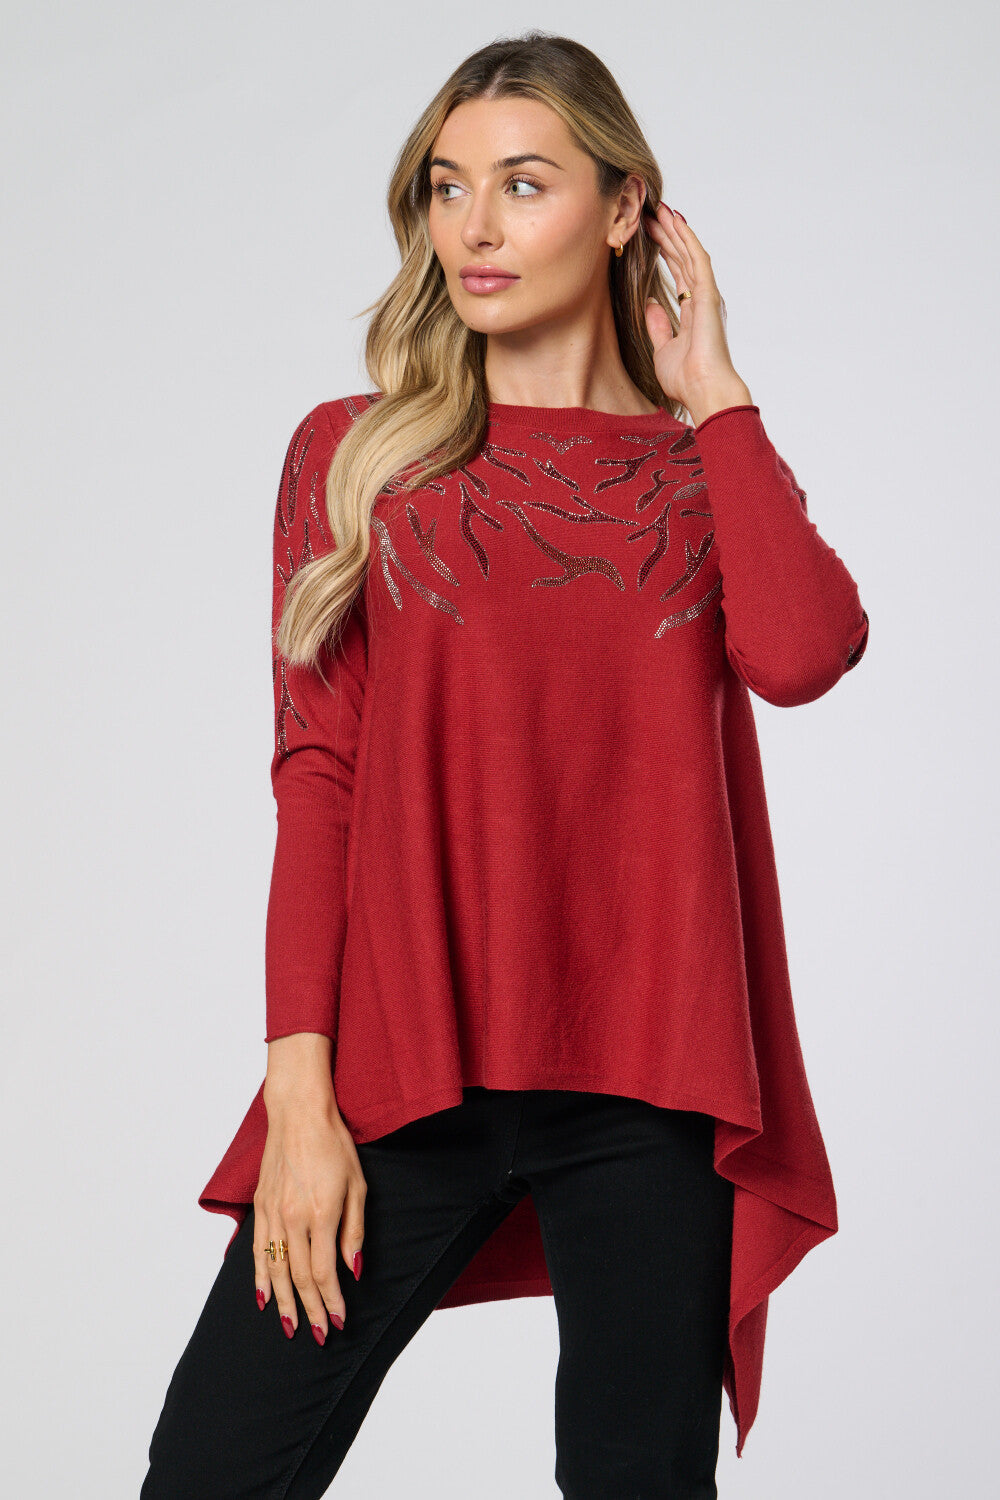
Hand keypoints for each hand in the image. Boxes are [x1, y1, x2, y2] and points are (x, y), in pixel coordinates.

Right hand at [252, 1090, 366, 1343]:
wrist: (299, 1114)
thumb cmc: (334, 1144)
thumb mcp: (358, 1184)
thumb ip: (354, 1229)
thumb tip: (354, 1268)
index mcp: (320, 1213)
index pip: (323, 1272)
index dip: (331, 1300)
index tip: (338, 1320)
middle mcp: (292, 1218)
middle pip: (298, 1277)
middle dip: (309, 1309)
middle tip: (317, 1334)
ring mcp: (272, 1213)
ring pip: (274, 1269)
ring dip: (283, 1302)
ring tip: (290, 1326)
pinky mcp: (260, 1205)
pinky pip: (257, 1250)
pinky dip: (259, 1276)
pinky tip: (263, 1296)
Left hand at [641, 203, 752, 423]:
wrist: (705, 391)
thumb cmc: (687, 379)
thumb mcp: (663, 349)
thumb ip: (659, 325)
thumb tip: (652, 303)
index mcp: (693, 312)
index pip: (678, 273)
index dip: (665, 253)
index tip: (649, 235)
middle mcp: (702, 299)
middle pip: (682, 258)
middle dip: (666, 235)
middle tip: (650, 213)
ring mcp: (707, 295)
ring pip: (689, 253)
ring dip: (674, 230)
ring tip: (659, 209)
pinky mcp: (708, 295)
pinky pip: (697, 259)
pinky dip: (686, 239)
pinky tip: (675, 221)